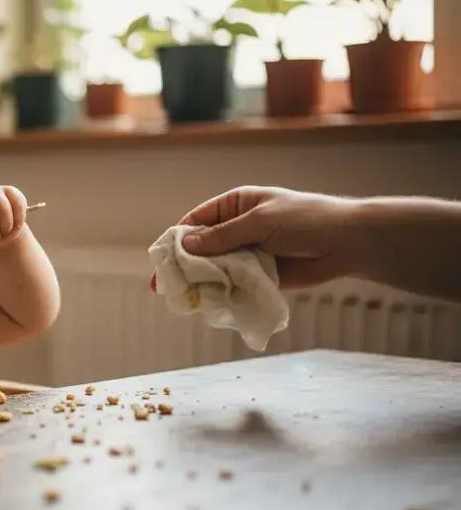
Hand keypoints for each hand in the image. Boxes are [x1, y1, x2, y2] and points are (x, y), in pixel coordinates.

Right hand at [151, 186, 358, 289]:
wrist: (348, 242)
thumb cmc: (306, 220)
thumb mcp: (260, 222)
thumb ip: (223, 236)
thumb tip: (186, 244)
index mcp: (234, 206)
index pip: (195, 222)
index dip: (176, 240)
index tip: (160, 259)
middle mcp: (237, 229)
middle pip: (201, 248)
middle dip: (184, 266)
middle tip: (164, 287)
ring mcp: (249, 253)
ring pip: (216, 269)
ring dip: (203, 282)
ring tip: (185, 299)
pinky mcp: (261, 275)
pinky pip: (235, 284)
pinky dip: (224, 293)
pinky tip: (211, 303)